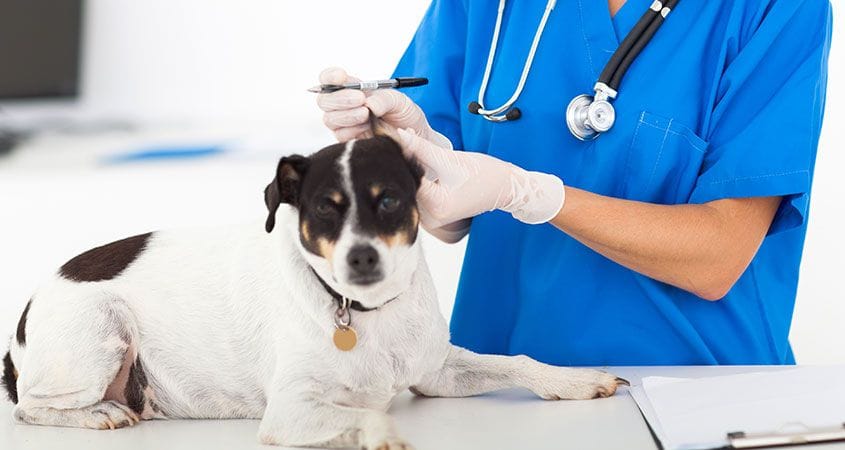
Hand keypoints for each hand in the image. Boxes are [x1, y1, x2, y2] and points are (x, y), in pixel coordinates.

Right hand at [316, 67, 448, 146]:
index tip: (341, 77)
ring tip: (367, 115)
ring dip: (348, 116)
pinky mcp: (347, 140)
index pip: (329, 79)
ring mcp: (343, 123)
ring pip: (330, 119)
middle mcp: (343, 105)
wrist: (413, 138)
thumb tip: (369, 104)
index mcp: (352, 88)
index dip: (330, 76)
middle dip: (341, 99)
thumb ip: (384, 99)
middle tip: (361, 100)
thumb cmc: (403, 114)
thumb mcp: (399, 101)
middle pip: (324, 100)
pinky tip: (367, 128)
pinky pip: (340, 135)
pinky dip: (353, 131)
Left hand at [397, 128, 564, 227]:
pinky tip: (410, 165)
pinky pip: (417, 195)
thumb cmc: (484, 173)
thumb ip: (421, 147)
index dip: (396, 158)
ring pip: (410, 192)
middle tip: (387, 144)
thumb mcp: (449, 157)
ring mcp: (432, 220)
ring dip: (405, 173)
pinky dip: (414, 180)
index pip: (407, 178)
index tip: (385, 140)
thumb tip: (399, 135)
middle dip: (398, 166)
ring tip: (397, 152)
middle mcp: (432, 218)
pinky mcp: (433, 216)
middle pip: (406, 187)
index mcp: (437, 205)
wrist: (503, 187)